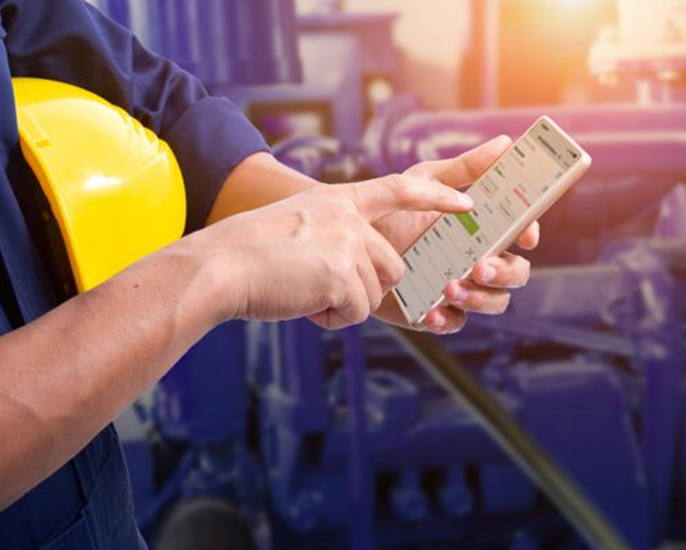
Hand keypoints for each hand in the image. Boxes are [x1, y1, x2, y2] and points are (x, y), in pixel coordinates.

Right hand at [193, 175, 473, 329]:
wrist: (220, 267)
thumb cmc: (249, 254)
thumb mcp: (296, 225)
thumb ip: (332, 234)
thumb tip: (356, 269)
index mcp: (337, 199)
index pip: (399, 187)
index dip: (436, 194)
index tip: (466, 201)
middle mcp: (349, 216)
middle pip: (392, 264)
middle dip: (366, 287)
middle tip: (321, 289)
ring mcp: (348, 243)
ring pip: (375, 292)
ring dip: (343, 303)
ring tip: (302, 291)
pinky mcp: (343, 274)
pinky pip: (356, 311)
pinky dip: (331, 318)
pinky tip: (302, 302)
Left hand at [372, 136, 539, 332]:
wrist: (346, 246)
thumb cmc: (390, 211)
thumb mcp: (424, 183)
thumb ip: (464, 169)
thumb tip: (505, 143)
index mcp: (480, 228)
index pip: (520, 232)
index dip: (528, 233)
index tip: (523, 235)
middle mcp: (475, 259)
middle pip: (515, 272)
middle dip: (505, 272)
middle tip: (480, 266)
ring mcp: (458, 287)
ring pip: (493, 301)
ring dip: (480, 298)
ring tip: (450, 288)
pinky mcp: (434, 311)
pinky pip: (455, 323)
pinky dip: (447, 319)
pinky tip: (431, 311)